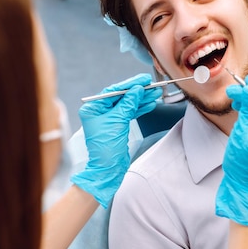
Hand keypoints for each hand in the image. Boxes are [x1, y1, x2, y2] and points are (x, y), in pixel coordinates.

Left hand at [70, 73, 160, 207]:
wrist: (108, 169)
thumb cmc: (106, 148)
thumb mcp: (117, 121)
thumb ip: (128, 104)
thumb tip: (136, 90)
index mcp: (93, 108)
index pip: (113, 91)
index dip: (129, 84)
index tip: (142, 80)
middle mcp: (99, 112)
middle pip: (121, 97)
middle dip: (138, 92)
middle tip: (152, 85)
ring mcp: (108, 119)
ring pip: (127, 105)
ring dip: (142, 99)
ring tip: (155, 94)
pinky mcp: (117, 126)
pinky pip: (130, 113)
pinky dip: (140, 109)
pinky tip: (150, 104)